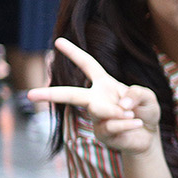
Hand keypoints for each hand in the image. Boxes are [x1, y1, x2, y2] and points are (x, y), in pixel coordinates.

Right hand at [28, 37, 160, 154]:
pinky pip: (112, 126)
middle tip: (30, 95)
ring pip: (97, 110)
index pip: (88, 65)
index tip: (59, 41)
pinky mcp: (101, 134)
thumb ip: (137, 93)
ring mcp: (96, 118)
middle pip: (71, 94)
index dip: (74, 53)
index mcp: (104, 84)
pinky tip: (137, 124)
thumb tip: (120, 104)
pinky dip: (127, 124)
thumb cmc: (144, 111)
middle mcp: (95, 99)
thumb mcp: (147, 96)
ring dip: (117, 112)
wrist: (148, 135)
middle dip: (51, 93)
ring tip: (132, 114)